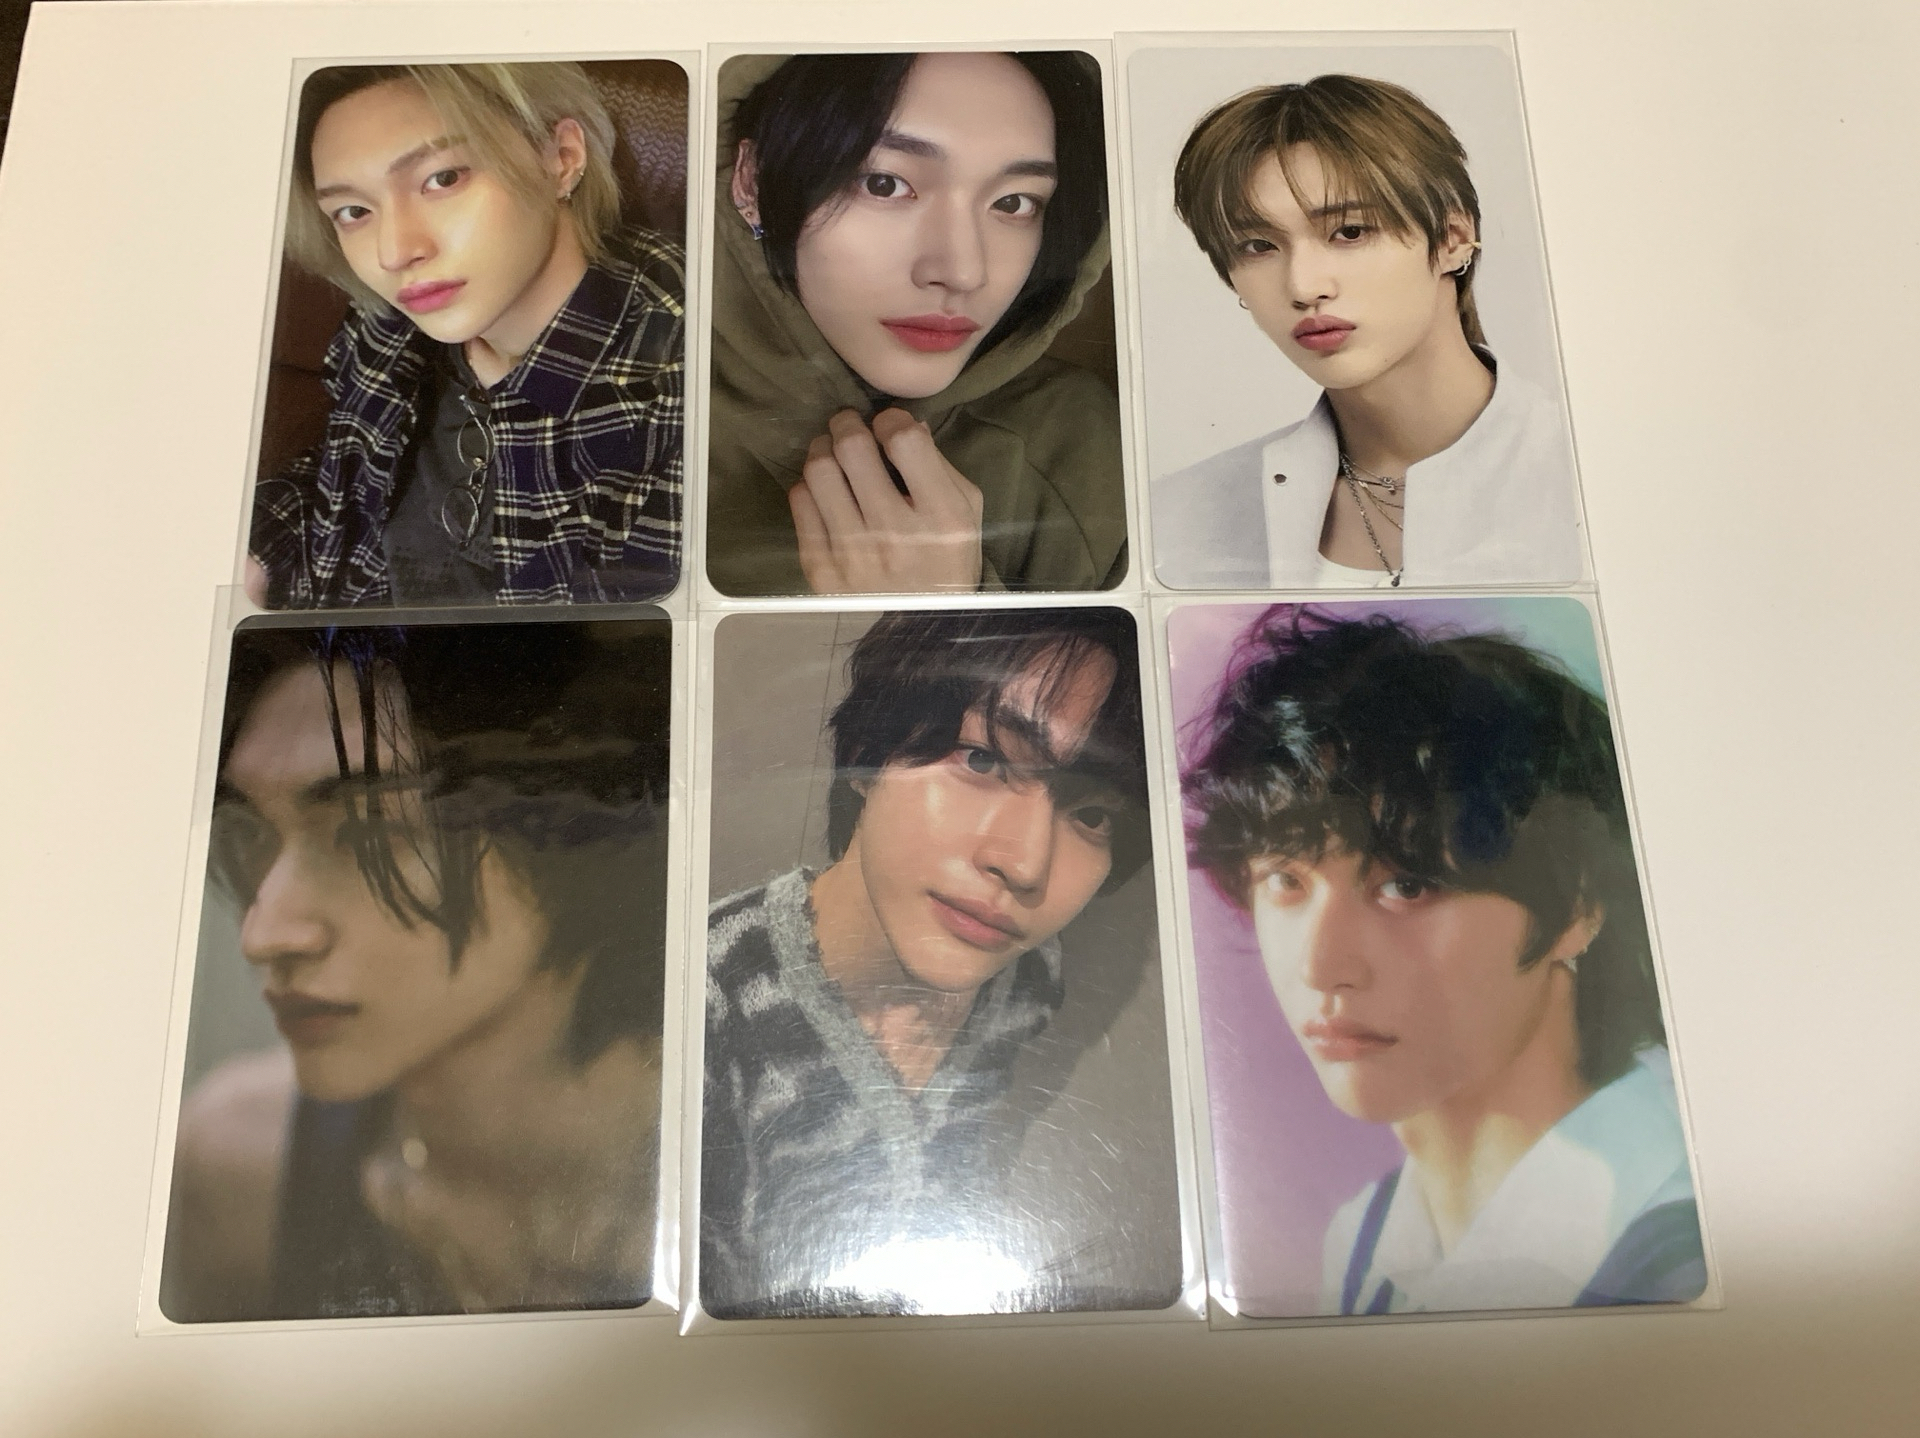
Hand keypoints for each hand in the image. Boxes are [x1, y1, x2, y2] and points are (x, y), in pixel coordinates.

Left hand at [789, 408, 983, 592]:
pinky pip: (800, 502)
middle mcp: (894, 535)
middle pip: (852, 448)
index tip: (888, 426)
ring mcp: (853, 555)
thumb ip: (939, 463)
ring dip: (823, 449)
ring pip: (818, 470)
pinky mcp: (822, 570)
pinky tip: (826, 491)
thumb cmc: (949, 555)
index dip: (892, 419)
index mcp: (940, 517)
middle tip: (849, 425)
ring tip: (833, 453)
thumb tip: (903, 422)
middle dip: (847, 423)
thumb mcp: (965, 508)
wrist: (924, 623)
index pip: (904, 440)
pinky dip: (811, 486)